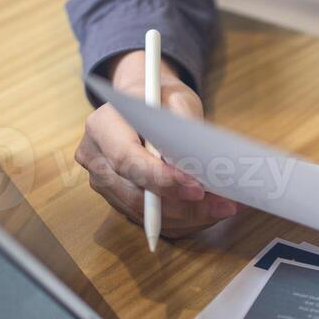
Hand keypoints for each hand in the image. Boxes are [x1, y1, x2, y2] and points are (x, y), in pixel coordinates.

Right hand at [76, 51, 238, 236]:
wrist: (142, 107)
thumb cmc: (159, 99)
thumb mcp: (175, 98)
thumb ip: (182, 124)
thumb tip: (199, 162)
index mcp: (101, 127)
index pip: (126, 160)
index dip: (160, 178)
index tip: (196, 187)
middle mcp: (95, 160)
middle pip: (135, 195)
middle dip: (181, 204)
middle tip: (221, 204)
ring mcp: (104, 184)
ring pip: (145, 214)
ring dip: (187, 216)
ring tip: (223, 208)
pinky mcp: (118, 201)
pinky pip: (150, 219)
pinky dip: (183, 220)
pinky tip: (209, 212)